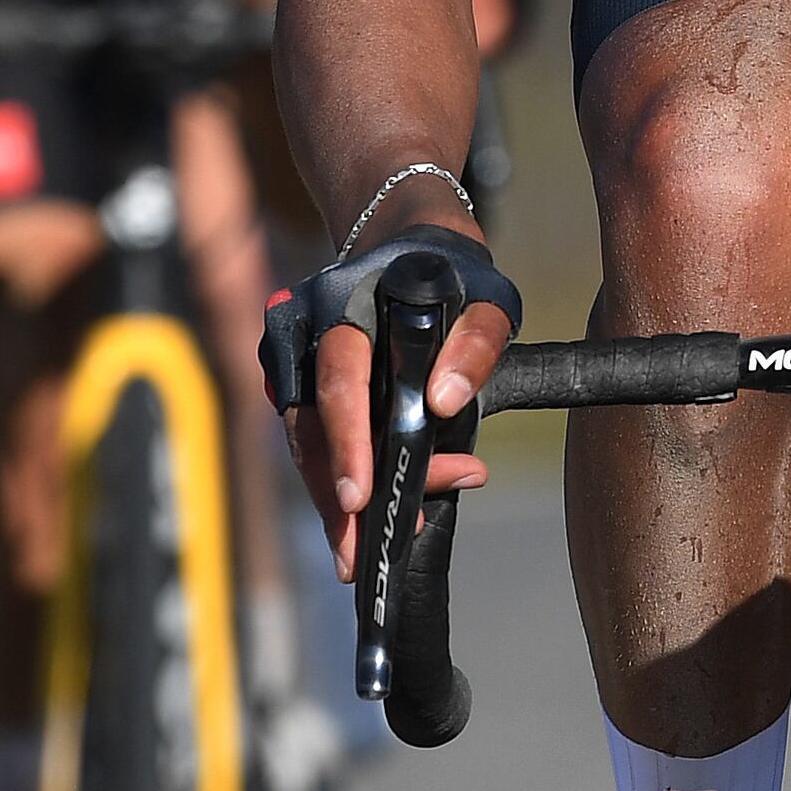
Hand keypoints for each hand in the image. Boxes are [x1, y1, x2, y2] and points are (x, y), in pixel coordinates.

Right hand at [264, 224, 525, 573]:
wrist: (410, 234)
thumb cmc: (454, 268)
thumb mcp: (487, 296)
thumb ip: (474, 343)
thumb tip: (442, 401)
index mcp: (346, 306)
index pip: (340, 380)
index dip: (348, 442)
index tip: (360, 496)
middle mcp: (311, 334)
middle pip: (313, 426)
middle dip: (333, 496)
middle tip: (354, 557)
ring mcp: (303, 359)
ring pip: (309, 440)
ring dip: (334, 498)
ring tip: (360, 552)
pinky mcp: (309, 383)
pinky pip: (319, 437)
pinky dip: (341, 476)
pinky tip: (368, 514)